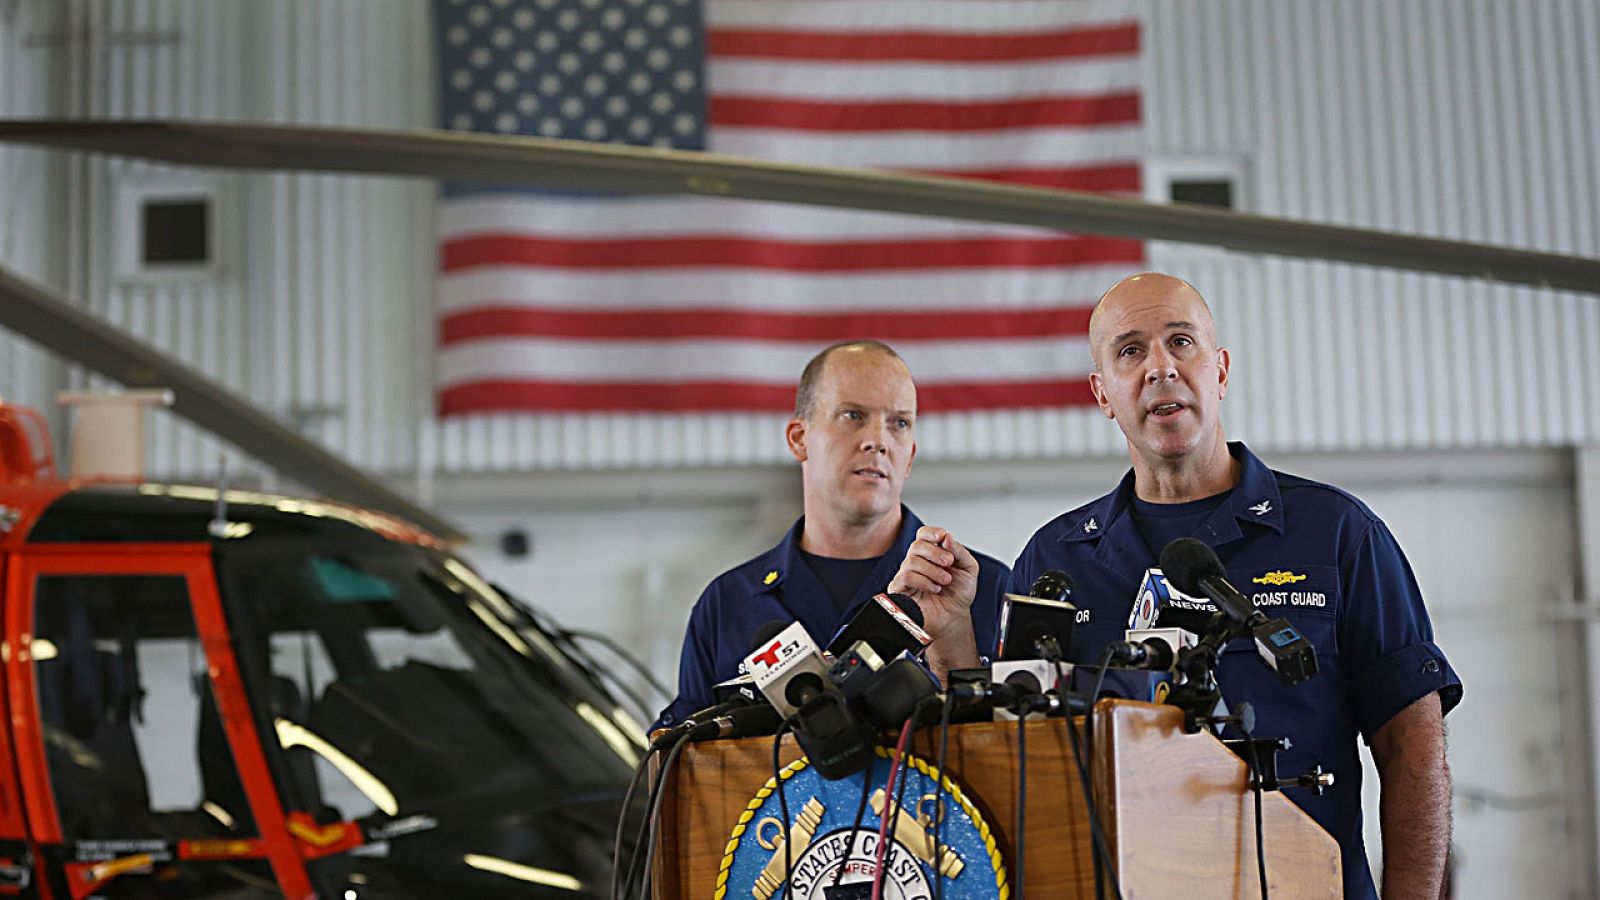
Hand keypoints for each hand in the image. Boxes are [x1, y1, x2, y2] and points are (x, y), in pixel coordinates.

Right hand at [890, 526, 981, 677]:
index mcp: (932, 553)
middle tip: (949, 563)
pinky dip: (923, 581)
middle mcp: (918, 561)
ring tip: (944, 581)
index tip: (941, 536)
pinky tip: (934, 588)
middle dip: (935, 553)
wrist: (954, 618)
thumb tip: (947, 537)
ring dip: (932, 570)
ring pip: (912, 561)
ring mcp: (908, 574)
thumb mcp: (968, 569)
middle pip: (917, 545)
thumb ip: (960, 551)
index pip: (924, 534)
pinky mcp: (900, 589)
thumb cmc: (958, 595)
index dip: (931, 532)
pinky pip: (905, 577)